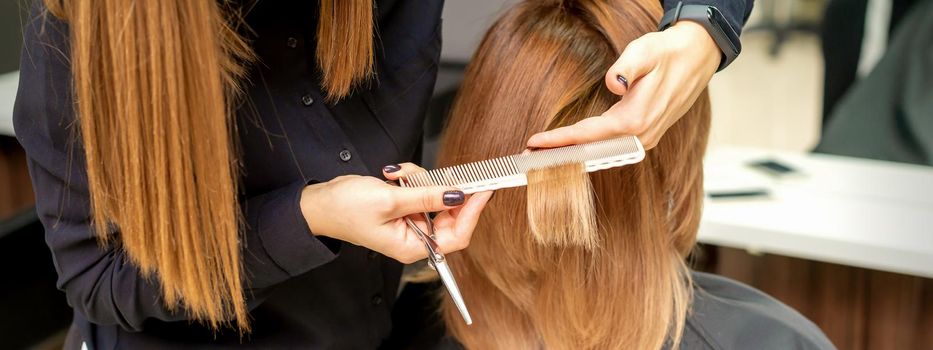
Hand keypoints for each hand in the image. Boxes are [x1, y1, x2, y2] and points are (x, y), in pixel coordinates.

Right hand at [300, 163, 492, 262]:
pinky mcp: (405, 207)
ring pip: (435, 195)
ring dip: (420, 179)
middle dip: (441, 189)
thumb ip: (427, 197)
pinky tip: (392, 175)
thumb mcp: (390, 200)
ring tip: (397, 175)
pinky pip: (421, 189)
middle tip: (443, 172)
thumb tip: (459, 195)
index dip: (473, 212)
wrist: (318, 202)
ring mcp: (411, 222)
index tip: (484, 189)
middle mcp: (415, 237)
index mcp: (413, 246)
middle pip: (450, 213)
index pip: (458, 234)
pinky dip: (411, 178)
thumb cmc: (345, 208)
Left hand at [527, 21, 719, 149]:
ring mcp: (645, 139)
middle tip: (528, 156)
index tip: (535, 143)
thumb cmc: (668, 52)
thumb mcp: (645, 51)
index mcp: (636, 120)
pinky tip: (572, 148)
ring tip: (543, 154)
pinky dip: (589, 149)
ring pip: (601, 151)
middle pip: (591, 151)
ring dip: (572, 154)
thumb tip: (612, 83)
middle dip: (559, 154)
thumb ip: (626, 67)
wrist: (698, 56)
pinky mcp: (646, 136)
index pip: (588, 135)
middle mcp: (640, 137)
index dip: (559, 140)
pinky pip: (611, 146)